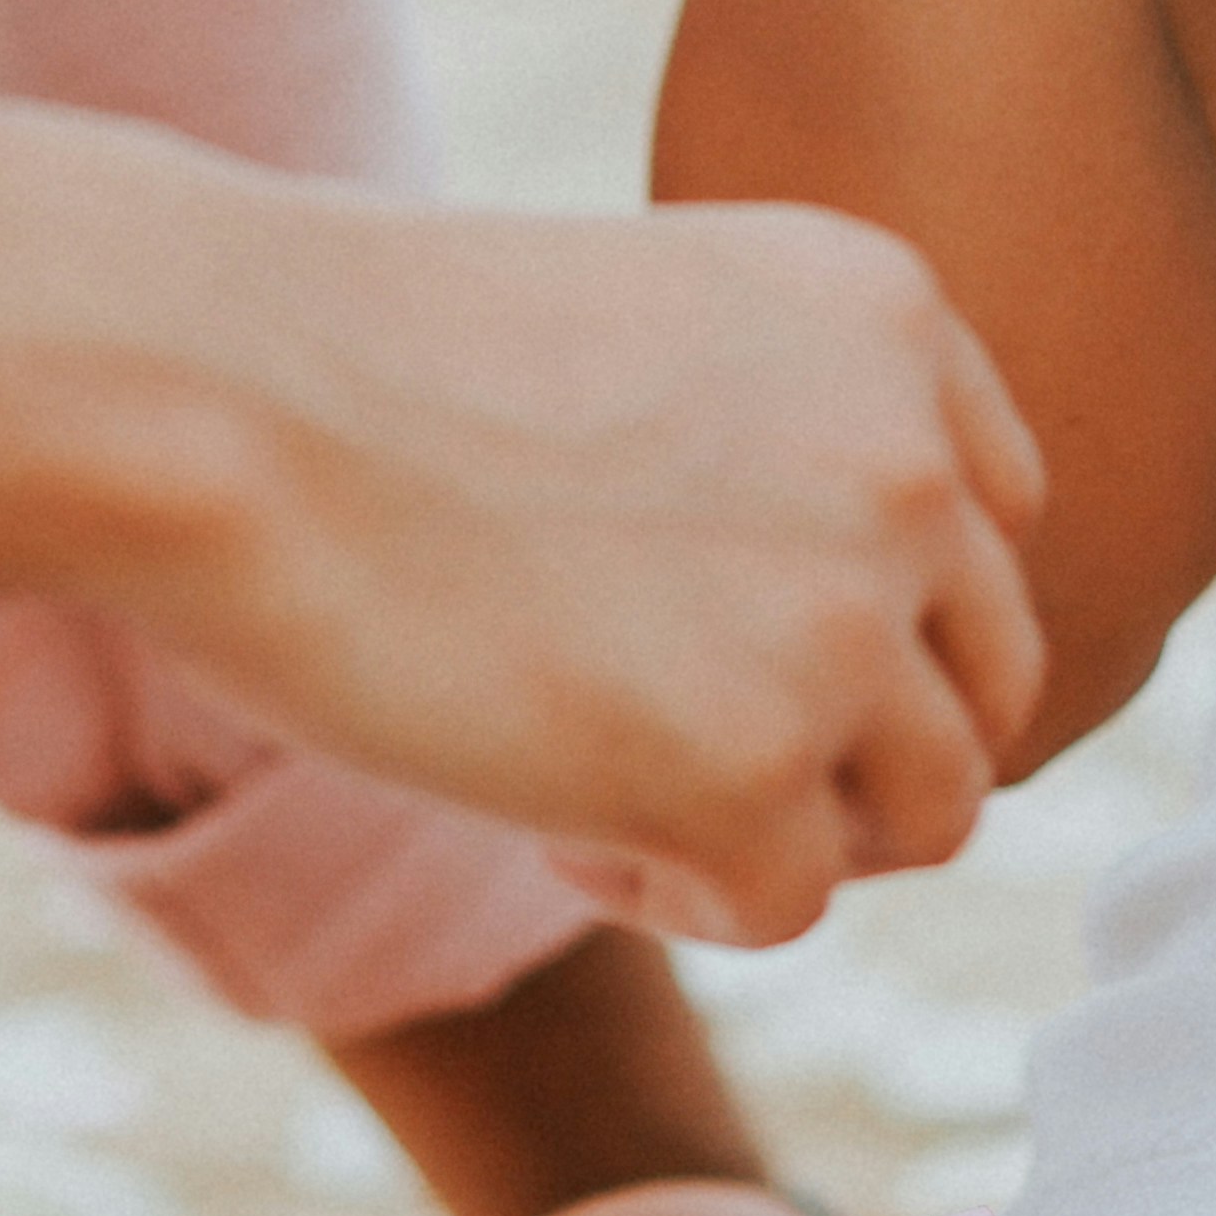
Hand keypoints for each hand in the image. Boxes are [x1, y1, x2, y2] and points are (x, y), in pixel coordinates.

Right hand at [127, 187, 1045, 945]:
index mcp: (889, 312)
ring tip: (621, 790)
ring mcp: (847, 620)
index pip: (993, 518)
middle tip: (679, 739)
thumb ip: (786, 444)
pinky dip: (679, 893)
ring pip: (929, 808)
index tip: (726, 618)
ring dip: (790, 826)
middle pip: (989, 679)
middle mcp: (909, 459)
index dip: (878, 602)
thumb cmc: (372, 355)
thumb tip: (859, 650)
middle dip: (854, 737)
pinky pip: (789, 902)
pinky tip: (550, 822)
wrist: (222, 391)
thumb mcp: (648, 330)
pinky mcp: (758, 773)